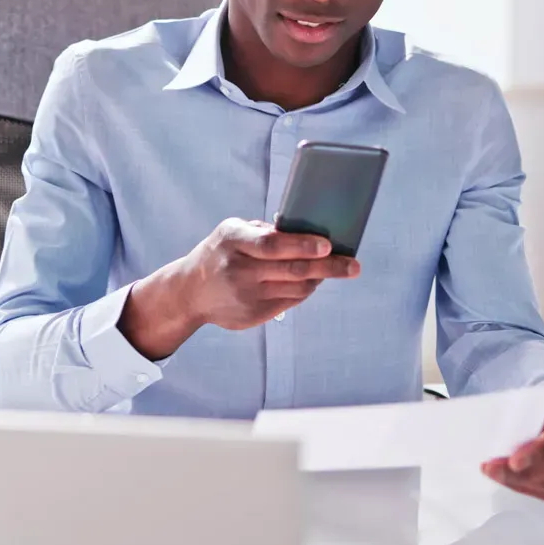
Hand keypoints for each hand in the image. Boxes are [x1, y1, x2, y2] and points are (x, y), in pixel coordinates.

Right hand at [120, 219, 357, 358]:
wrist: (190, 292)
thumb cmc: (221, 252)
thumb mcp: (233, 232)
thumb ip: (264, 231)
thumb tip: (305, 229)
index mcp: (233, 240)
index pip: (272, 245)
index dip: (302, 245)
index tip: (328, 244)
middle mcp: (239, 269)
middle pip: (292, 269)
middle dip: (328, 267)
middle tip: (354, 266)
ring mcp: (246, 295)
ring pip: (296, 288)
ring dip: (320, 278)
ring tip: (338, 269)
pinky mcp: (253, 315)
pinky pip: (290, 301)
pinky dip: (306, 290)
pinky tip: (314, 280)